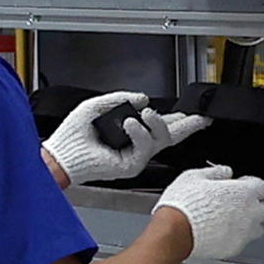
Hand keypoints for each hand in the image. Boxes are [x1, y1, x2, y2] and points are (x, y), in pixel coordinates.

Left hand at [46, 88, 203, 187]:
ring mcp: (135, 155)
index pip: (158, 125)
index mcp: (129, 132)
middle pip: (169, 135)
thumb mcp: (96, 106)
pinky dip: (139, 132)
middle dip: (188, 126)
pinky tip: (131, 123)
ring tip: (146, 113)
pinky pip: (144, 147)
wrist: (62, 153)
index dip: (177, 119)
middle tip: (201, 119)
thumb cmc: (73, 134)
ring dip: (158, 123)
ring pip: (161, 139)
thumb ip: (119, 98)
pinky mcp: (131, 165)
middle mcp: (135, 144)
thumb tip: (141, 98)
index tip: (191, 113)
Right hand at [156, 166, 263, 263]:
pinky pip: (242, 241)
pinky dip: (235, 237)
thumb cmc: (183, 205)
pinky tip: (219, 232)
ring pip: (259, 228)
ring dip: (250, 223)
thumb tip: (224, 171)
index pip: (262, 187)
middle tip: (243, 204)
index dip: (250, 185)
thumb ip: (214, 172)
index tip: (241, 185)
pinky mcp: (234, 248)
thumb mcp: (193, 177)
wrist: (174, 232)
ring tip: (232, 221)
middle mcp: (250, 213)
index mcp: (243, 192)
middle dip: (259, 205)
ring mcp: (244, 233)